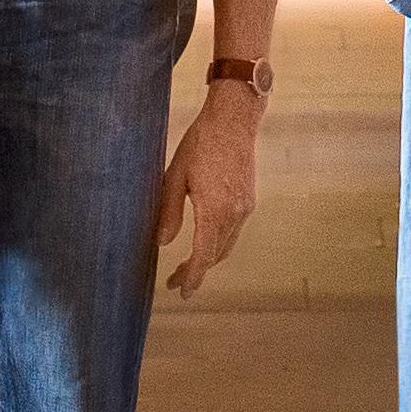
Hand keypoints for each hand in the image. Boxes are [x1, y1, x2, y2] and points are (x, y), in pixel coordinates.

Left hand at [156, 87, 261, 298]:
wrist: (234, 120)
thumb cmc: (200, 143)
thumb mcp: (175, 176)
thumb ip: (169, 212)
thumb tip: (162, 243)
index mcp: (214, 210)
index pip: (202, 256)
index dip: (191, 277)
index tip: (180, 291)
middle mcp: (234, 214)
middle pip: (216, 255)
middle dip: (196, 271)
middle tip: (175, 280)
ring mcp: (245, 208)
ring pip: (226, 245)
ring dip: (208, 258)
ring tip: (188, 265)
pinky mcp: (248, 200)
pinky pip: (234, 231)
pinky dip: (219, 243)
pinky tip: (205, 240)